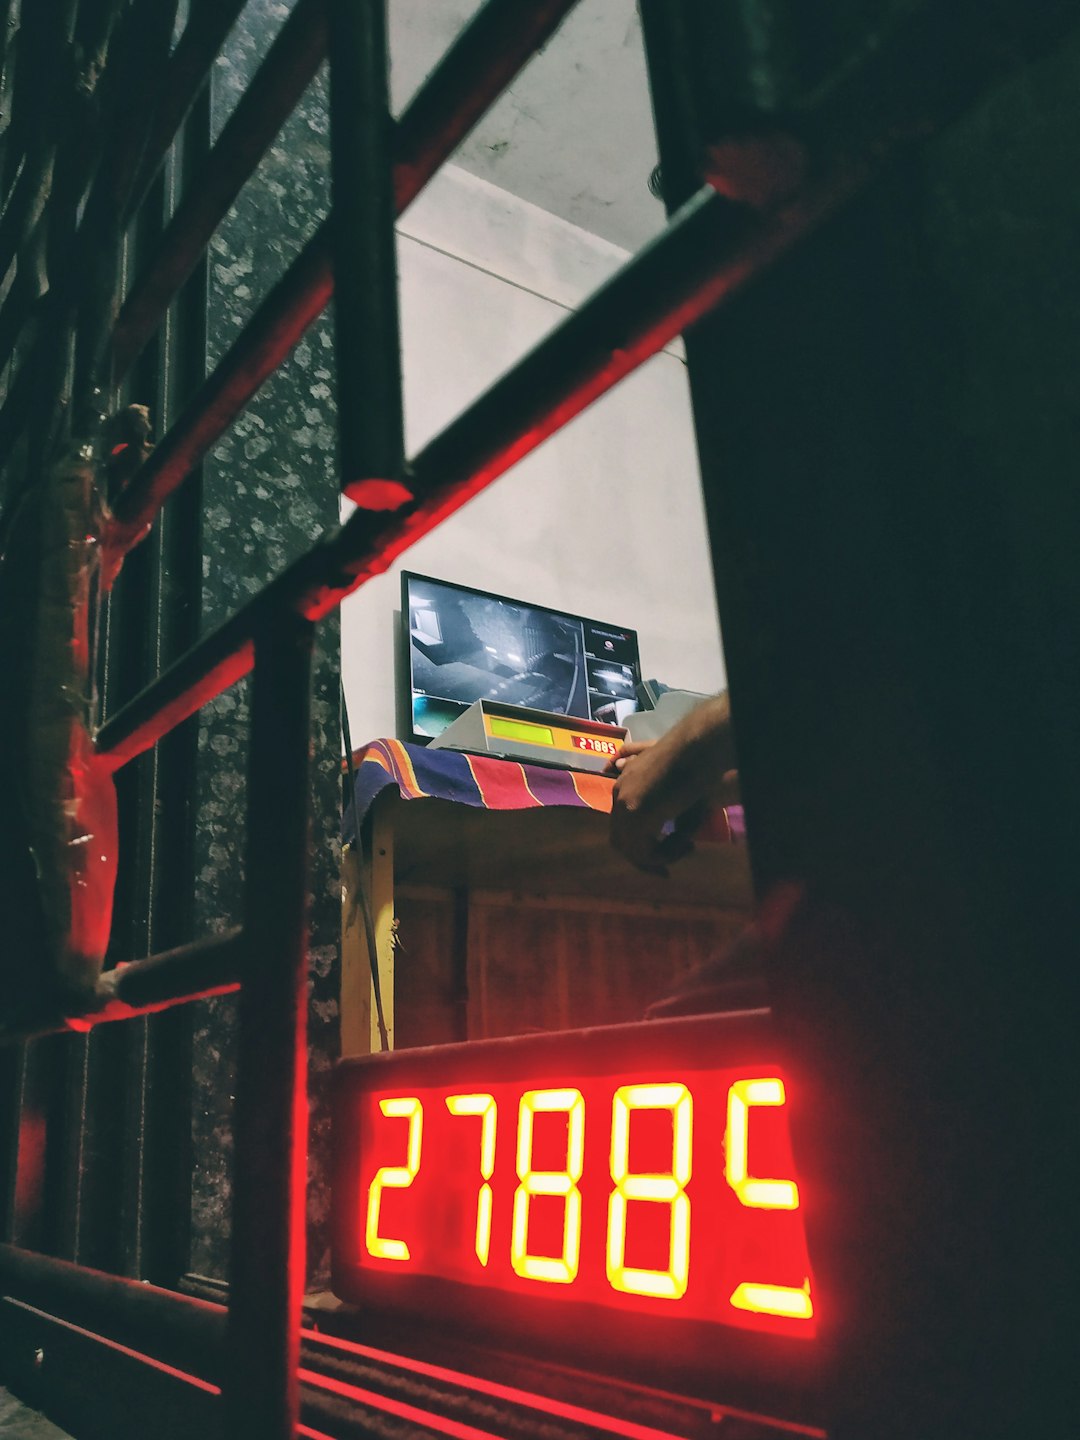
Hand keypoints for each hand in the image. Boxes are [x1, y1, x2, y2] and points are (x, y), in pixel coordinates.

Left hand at [608, 694, 738, 874]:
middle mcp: (618, 796)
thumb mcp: (674, 797)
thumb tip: (676, 840)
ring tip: (685, 849)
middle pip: (620, 841)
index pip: (620, 827)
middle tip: (664, 870)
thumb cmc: (692, 767)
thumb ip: (668, 819)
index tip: (662, 854)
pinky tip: (686, 845)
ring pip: (632, 849)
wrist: (695, 749)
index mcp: (622, 787)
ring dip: (658, 858)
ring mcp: (625, 805)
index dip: (639, 845)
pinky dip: (664, 855)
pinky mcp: (637, 814)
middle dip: (642, 859)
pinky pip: (644, 850)